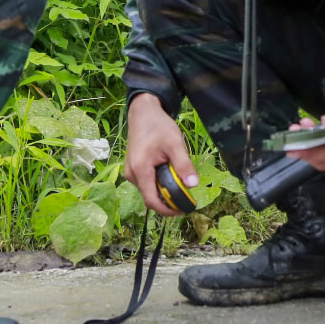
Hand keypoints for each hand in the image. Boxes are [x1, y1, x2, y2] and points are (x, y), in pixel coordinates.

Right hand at [125, 93, 196, 215]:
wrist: (143, 113)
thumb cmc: (158, 126)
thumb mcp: (175, 144)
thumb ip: (183, 165)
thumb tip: (193, 185)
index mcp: (140, 170)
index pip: (152, 201)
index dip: (167, 210)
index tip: (183, 210)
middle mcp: (132, 174)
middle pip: (150, 197)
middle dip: (168, 202)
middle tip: (186, 199)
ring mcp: (131, 172)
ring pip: (148, 191)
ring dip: (164, 192)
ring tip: (180, 184)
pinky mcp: (134, 169)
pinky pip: (146, 183)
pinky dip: (159, 185)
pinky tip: (170, 176)